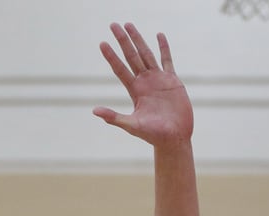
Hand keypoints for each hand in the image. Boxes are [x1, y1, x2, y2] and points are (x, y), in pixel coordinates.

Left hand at [93, 23, 192, 145]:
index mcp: (134, 90)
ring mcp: (158, 79)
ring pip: (146, 54)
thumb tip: (94, 111)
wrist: (174, 138)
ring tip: (129, 25)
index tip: (102, 43)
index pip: (119, 68)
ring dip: (138, 39)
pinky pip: (167, 60)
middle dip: (123, 40)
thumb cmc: (153, 135)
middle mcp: (144, 82)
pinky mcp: (172, 81)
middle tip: (113, 24)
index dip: (111, 56)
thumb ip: (114, 117)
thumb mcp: (132, 125)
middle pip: (131, 56)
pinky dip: (163, 47)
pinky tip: (158, 35)